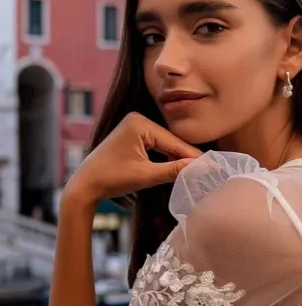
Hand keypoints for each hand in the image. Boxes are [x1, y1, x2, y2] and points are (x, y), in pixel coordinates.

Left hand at [64, 113, 202, 205]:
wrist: (84, 186)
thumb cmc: (111, 179)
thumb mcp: (146, 176)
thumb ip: (173, 170)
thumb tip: (200, 167)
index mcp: (139, 123)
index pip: (173, 142)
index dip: (194, 156)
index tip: (214, 165)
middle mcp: (137, 120)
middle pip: (171, 142)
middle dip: (187, 157)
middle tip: (210, 170)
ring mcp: (134, 127)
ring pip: (164, 145)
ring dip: (178, 159)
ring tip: (199, 171)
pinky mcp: (132, 136)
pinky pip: (156, 147)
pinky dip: (166, 158)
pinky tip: (180, 168)